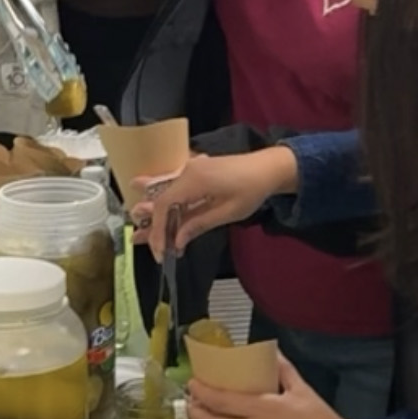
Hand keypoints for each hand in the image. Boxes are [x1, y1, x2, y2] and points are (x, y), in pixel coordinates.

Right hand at [134, 148, 299, 257]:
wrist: (268, 168)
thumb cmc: (252, 190)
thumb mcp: (228, 212)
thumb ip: (199, 224)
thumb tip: (176, 241)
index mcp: (194, 180)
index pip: (163, 205)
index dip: (158, 230)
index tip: (161, 250)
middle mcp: (187, 171)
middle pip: (161, 201)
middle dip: (155, 226)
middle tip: (154, 248)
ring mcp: (190, 169)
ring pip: (166, 195)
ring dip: (159, 216)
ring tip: (149, 234)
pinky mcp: (195, 171)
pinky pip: (175, 189)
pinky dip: (169, 205)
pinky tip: (160, 214)